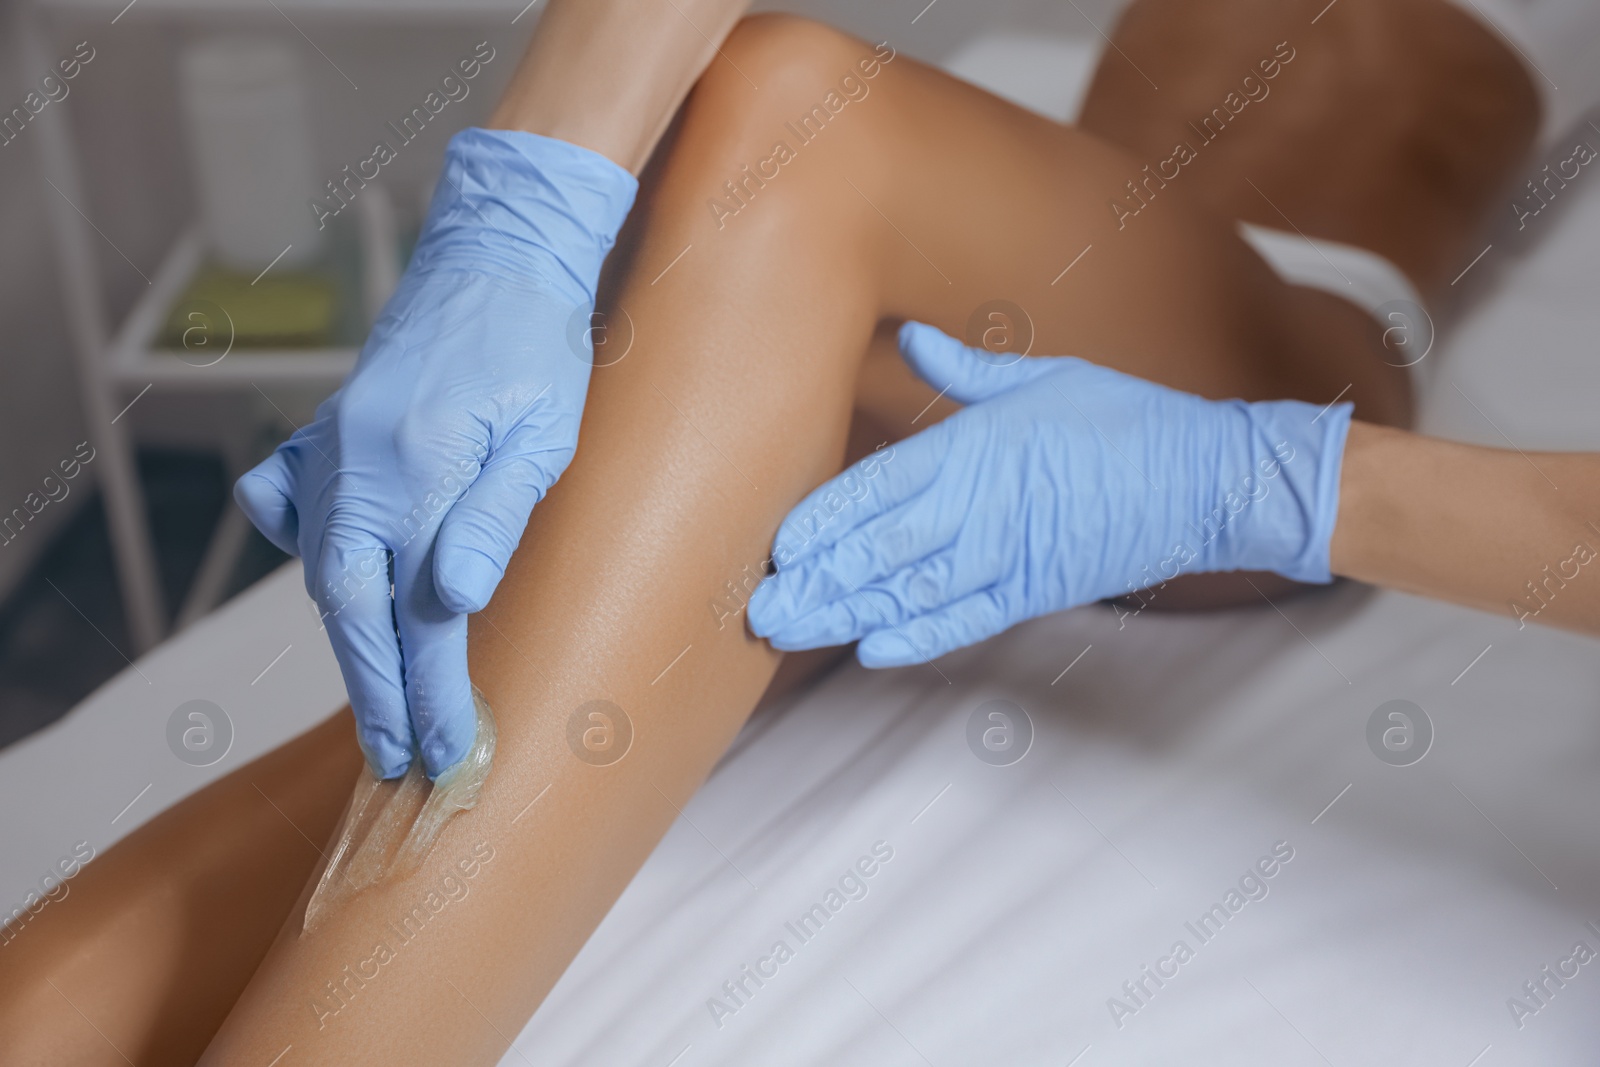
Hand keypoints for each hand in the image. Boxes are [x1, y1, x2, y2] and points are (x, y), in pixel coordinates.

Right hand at [235, 129, 636, 777]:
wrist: (495, 259)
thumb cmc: (537, 349)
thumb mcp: (544, 432)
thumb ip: (495, 515)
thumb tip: (451, 601)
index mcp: (418, 472)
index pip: (419, 614)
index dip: (431, 691)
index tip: (448, 753)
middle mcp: (358, 469)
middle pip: (353, 612)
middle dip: (378, 696)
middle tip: (399, 764)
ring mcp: (331, 452)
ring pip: (324, 573)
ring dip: (351, 648)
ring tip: (378, 711)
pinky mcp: (325, 436)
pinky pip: (296, 516)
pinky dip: (310, 564)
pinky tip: (337, 600)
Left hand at [746, 321, 1352, 666]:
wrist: (1205, 478)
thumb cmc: (1121, 419)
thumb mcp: (1039, 378)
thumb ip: (963, 369)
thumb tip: (909, 337)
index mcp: (973, 446)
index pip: (878, 487)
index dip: (824, 520)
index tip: (776, 545)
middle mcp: (980, 503)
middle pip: (880, 548)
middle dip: (816, 581)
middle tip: (758, 609)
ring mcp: (1008, 554)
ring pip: (910, 591)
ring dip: (847, 614)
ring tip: (794, 633)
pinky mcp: (1037, 591)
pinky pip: (967, 620)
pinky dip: (918, 638)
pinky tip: (872, 653)